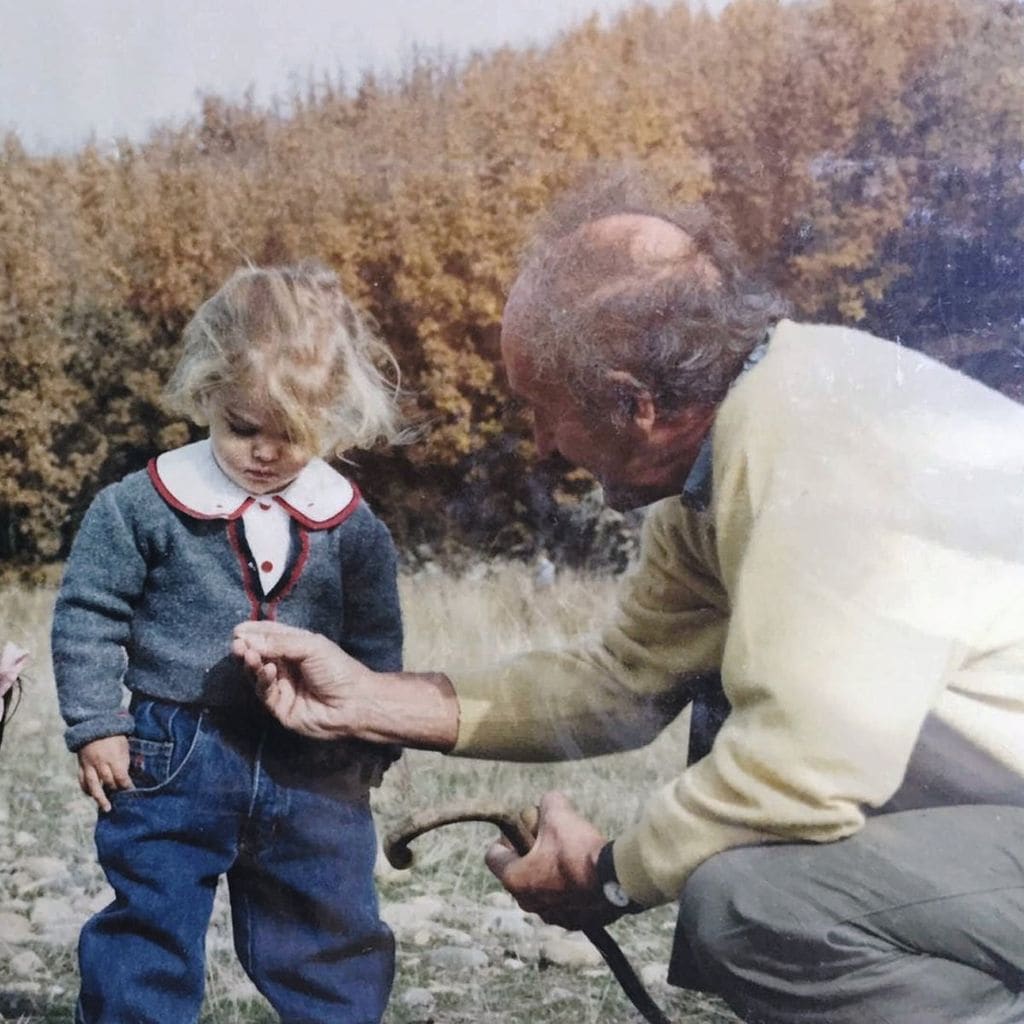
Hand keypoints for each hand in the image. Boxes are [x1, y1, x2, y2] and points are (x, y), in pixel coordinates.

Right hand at [77, 735, 132, 811]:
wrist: (93, 723)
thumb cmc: (114, 735)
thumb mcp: (124, 745)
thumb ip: (125, 760)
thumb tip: (130, 775)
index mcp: (113, 756)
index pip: (120, 776)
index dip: (126, 785)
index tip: (132, 791)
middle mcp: (100, 762)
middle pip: (108, 781)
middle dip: (115, 790)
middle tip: (122, 798)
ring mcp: (88, 765)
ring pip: (93, 785)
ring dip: (100, 797)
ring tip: (107, 808)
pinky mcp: (80, 765)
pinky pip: (82, 780)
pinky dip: (86, 789)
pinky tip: (91, 795)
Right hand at [232, 621, 373, 739]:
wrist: (355, 703)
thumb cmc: (338, 669)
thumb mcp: (310, 647)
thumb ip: (279, 642)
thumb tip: (245, 638)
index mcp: (295, 646)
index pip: (269, 636)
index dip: (253, 632)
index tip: (238, 630)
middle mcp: (286, 665)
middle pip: (258, 655)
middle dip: (246, 648)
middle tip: (237, 643)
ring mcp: (281, 686)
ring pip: (256, 673)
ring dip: (250, 663)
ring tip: (247, 653)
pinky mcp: (279, 707)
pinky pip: (264, 691)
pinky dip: (263, 679)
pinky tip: (267, 670)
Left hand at [485, 791, 615, 930]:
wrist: (616, 879)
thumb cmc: (579, 848)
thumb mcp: (557, 813)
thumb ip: (546, 803)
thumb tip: (548, 803)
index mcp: (514, 879)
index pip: (493, 855)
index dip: (507, 836)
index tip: (526, 829)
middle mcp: (528, 903)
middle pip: (518, 872)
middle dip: (530, 854)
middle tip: (550, 840)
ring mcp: (551, 915)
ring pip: (541, 889)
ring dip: (549, 873)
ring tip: (569, 856)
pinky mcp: (573, 922)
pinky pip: (563, 902)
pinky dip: (569, 889)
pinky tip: (584, 873)